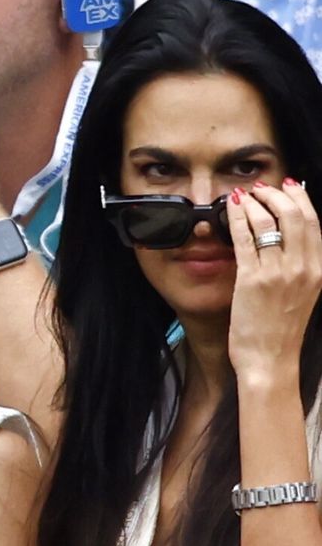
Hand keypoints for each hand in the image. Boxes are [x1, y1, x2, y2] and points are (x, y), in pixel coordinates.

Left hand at [226, 179, 321, 386]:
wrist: (270, 359)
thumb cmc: (281, 329)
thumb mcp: (304, 293)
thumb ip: (301, 267)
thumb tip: (288, 239)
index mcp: (318, 270)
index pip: (315, 223)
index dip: (301, 199)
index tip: (288, 186)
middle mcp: (303, 268)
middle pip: (296, 216)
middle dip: (277, 194)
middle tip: (262, 187)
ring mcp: (277, 274)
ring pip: (269, 222)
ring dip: (256, 202)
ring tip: (244, 195)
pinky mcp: (251, 281)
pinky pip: (244, 239)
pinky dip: (237, 218)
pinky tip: (231, 208)